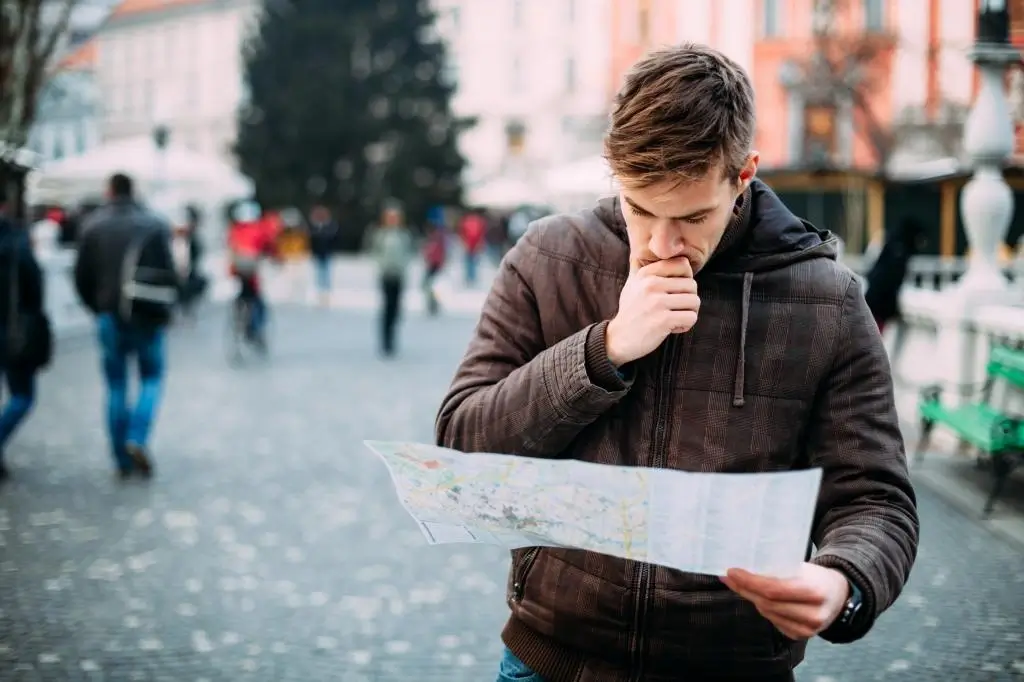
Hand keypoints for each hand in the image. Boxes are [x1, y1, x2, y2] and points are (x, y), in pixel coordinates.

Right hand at [606, 256, 698, 365]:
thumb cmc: (630, 311)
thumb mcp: (631, 284)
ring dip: (688, 313)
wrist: (618, 339)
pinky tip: (673, 328)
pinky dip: (685, 325)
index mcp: (646, 273)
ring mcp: (657, 302)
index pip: (683, 264)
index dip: (686, 278)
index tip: (676, 291)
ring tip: (675, 318)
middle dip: (688, 299)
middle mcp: (651, 284)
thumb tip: (648, 245)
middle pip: (692, 285)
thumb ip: (640, 266)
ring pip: (694, 301)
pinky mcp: (663, 320)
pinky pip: (691, 317)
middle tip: (676, 309)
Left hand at [721, 563, 849, 640]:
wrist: (839, 595)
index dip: (749, 582)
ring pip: (768, 613)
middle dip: (744, 589)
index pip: (773, 589)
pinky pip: (774, 622)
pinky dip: (763, 609)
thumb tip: (745, 567)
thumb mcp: (802, 567)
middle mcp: (812, 614)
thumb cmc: (817, 577)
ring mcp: (808, 629)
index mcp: (814, 591)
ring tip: (739, 585)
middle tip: (728, 578)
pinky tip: (756, 598)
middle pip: (767, 603)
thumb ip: (778, 570)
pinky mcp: (801, 636)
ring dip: (751, 599)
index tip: (732, 572)